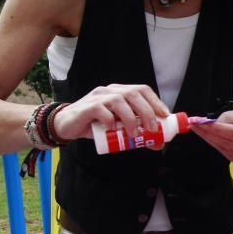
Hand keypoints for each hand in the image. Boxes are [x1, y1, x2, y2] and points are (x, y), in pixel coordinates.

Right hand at [51, 84, 169, 142]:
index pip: (142, 89)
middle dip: (147, 111)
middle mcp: (110, 91)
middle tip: (152, 129)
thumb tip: (159, 143)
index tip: (165, 116)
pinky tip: (112, 130)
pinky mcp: (87, 107)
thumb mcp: (119, 128)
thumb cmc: (96, 126)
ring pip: (119, 101)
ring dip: (130, 118)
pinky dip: (110, 120)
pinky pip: (101, 110)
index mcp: (120, 92)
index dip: (156, 101)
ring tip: (134, 133)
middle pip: (133, 93)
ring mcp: (98, 97)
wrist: (67, 126)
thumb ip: (137, 132)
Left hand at [190, 108, 232, 165]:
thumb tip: (215, 122)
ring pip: (220, 147)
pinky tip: (207, 135)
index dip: (215, 128)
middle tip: (193, 123)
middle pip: (223, 140)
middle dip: (206, 131)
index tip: (200, 121)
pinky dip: (213, 142)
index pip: (232, 132)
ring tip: (196, 127)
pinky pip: (222, 151)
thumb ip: (232, 116)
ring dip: (207, 137)